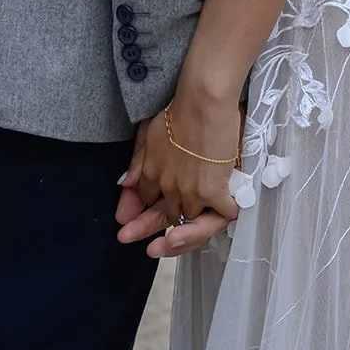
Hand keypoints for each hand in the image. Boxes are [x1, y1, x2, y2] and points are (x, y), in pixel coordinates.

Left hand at [116, 88, 242, 251]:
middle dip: (159, 232)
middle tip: (152, 249)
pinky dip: (224, 216)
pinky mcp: (213, 192)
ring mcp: (191, 192)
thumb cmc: (180, 107)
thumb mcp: (149, 130)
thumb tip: (125, 185)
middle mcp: (168, 187)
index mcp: (151, 172)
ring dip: (188, 234)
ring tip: (173, 245)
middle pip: (165, 215)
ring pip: (191, 221)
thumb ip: (138, 160)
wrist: (202, 100)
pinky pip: (222, 215)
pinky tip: (224, 216)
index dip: (143, 212)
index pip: (145, 199)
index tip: (135, 222)